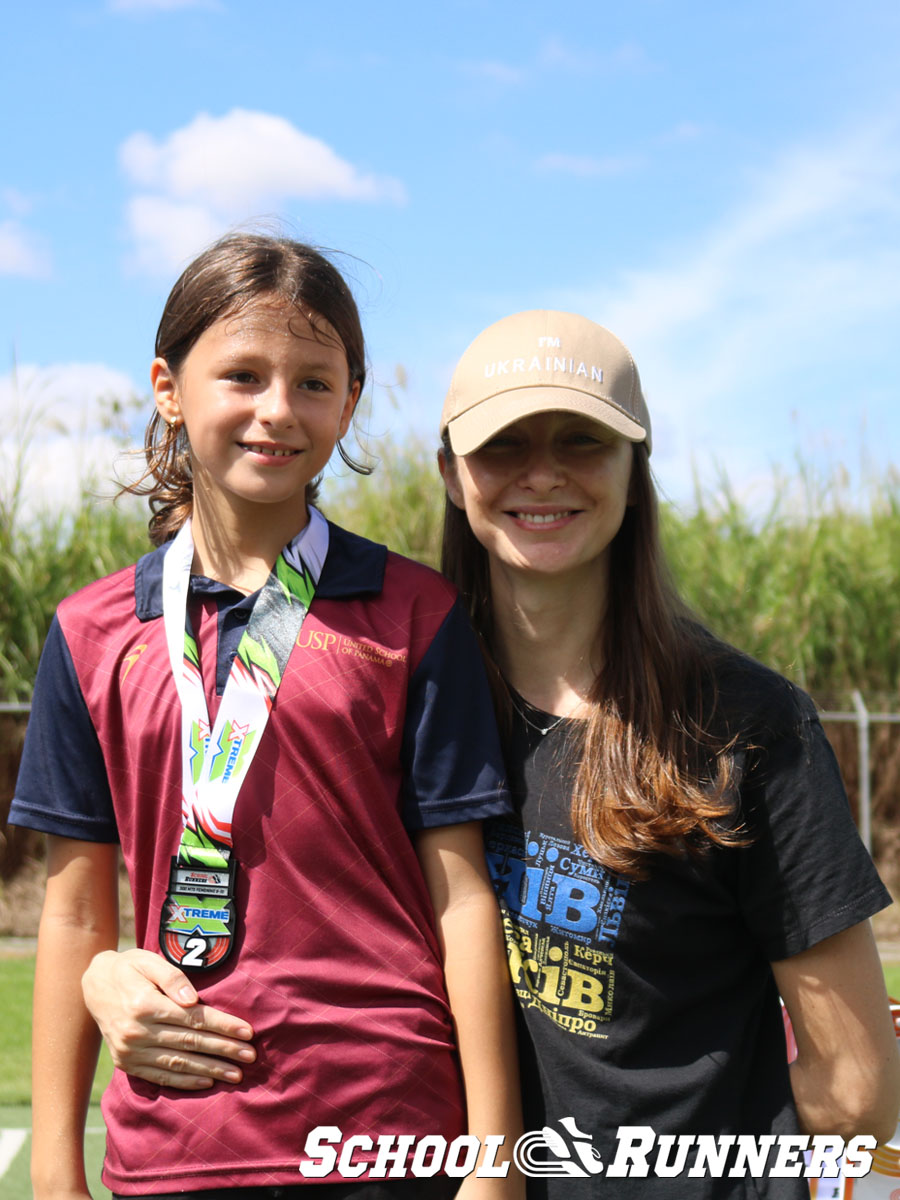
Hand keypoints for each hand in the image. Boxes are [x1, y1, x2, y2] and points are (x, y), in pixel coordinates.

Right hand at [82, 948, 255, 1088]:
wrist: (93, 985)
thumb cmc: (129, 968)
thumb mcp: (149, 960)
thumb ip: (172, 977)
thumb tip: (193, 999)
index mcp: (145, 1005)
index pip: (194, 1019)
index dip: (223, 1026)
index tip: (248, 1032)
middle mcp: (136, 1032)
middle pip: (190, 1043)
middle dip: (224, 1050)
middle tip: (250, 1056)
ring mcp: (130, 1051)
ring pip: (178, 1064)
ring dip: (210, 1070)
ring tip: (236, 1074)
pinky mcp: (126, 1063)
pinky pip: (160, 1076)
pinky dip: (185, 1081)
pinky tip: (206, 1082)